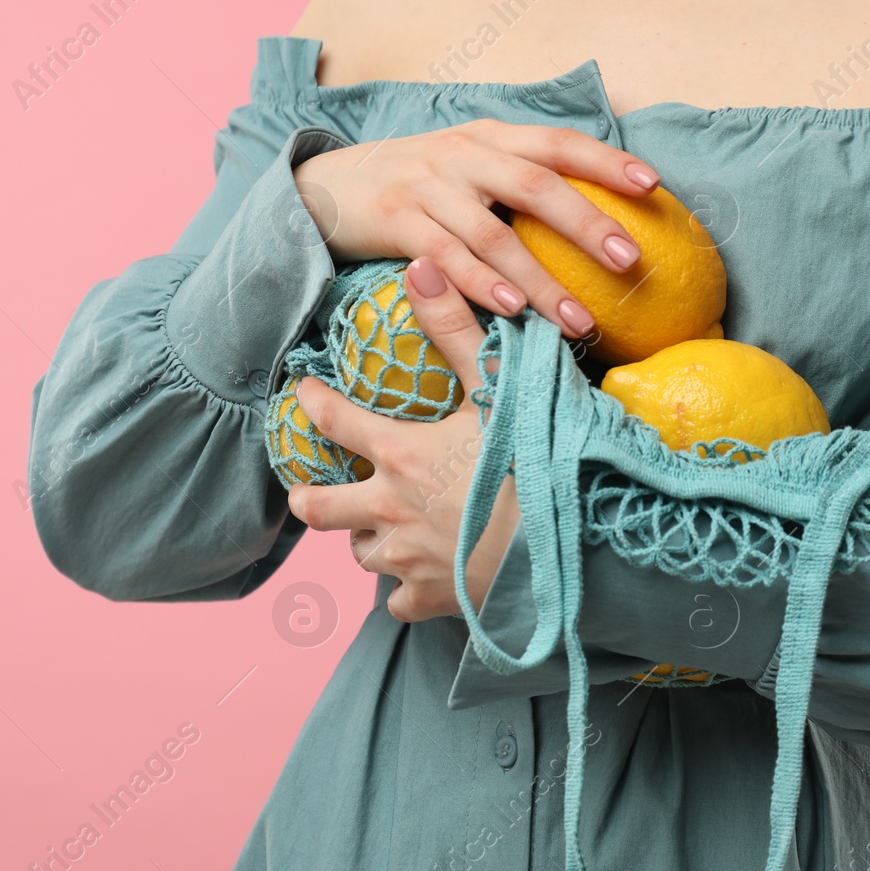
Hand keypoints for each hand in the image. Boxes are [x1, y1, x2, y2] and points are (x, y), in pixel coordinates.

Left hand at [285, 257, 520, 622]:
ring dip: (364, 541)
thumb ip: (455, 329)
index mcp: (398, 455)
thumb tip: (420, 266)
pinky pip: (398, 604)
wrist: (567, 546)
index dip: (311, 401)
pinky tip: (419, 581)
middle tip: (308, 491)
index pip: (332, 421)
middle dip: (309, 497)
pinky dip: (402, 593)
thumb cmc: (534, 461)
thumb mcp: (496, 387)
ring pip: (360, 555)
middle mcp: (389, 510)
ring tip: (380, 532)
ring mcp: (409, 561)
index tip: (302, 391)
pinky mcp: (433, 600)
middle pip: (318, 508)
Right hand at [292, 117, 659, 338]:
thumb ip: (516, 178)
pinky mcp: (395, 221)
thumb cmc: (415, 186)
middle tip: (631, 261)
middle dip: (588, 223)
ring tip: (580, 323)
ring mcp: (427, 186)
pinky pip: (447, 258)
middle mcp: (462, 154)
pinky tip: (513, 314)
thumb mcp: (465, 166)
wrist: (324, 185)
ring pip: (496, 236)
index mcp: (490, 136)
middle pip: (536, 185)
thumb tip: (593, 214)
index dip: (607, 160)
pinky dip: (482, 287)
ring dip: (542, 283)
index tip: (655, 186)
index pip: (558, 143)